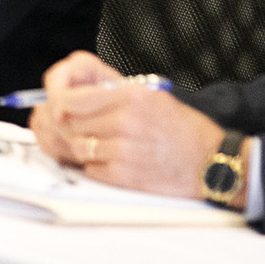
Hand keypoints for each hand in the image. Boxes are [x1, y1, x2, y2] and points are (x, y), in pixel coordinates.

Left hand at [29, 49, 223, 197]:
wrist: (210, 161)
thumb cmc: (181, 127)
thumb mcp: (149, 93)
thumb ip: (108, 88)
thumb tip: (68, 89)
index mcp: (130, 95)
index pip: (69, 97)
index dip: (55, 99)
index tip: (54, 101)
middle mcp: (124, 120)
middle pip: (67, 122)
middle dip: (60, 123)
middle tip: (61, 122)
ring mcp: (123, 149)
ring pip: (74, 146)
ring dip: (74, 144)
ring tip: (86, 139)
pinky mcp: (124, 175)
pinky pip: (89, 168)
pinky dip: (90, 165)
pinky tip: (103, 158)